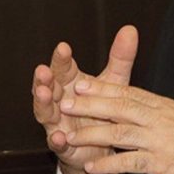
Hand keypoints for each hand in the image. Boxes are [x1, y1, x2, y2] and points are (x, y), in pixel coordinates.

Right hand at [32, 25, 138, 173]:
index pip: (63, 67)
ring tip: (43, 93)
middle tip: (43, 70)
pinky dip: (57, 139)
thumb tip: (130, 29)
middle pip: (49, 86)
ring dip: (43, 103)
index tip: (63, 47)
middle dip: (44, 78)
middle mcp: (60, 101)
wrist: (101, 145)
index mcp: (71, 83)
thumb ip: (120, 58)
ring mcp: (58, 122)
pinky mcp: (63, 145)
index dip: (62, 58)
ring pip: (46, 112)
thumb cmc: (103, 108)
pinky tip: (58, 135)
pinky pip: (57, 142)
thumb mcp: (114, 82)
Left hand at [59, 79, 173, 173]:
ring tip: (70, 136)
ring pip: (119, 132)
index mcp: (165, 106)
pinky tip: (91, 166)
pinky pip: (130, 161)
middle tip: (66, 103)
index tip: (81, 83)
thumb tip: (141, 105)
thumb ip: (160, 112)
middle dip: (90, 105)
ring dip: (92, 134)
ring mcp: (161, 140)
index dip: (102, 88)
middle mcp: (161, 118)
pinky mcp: (163, 163)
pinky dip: (109, 164)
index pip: (128, 92)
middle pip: (119, 107)